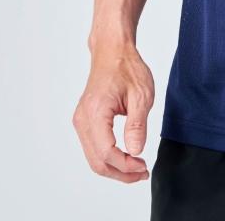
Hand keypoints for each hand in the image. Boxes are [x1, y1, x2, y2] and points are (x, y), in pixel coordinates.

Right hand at [72, 43, 154, 182]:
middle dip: (120, 173)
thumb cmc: (127, 67)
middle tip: (142, 173)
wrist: (112, 50)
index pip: (106, 153)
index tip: (143, 167)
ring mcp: (81, 121)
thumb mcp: (141, 94)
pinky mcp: (85, 121)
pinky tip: (125, 157)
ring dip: (114, 168)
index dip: (126, 166)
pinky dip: (109, 157)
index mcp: (95, 112)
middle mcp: (83, 119)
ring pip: (93, 158)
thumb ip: (137, 125)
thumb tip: (135, 152)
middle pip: (97, 161)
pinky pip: (93, 148)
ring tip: (136, 168)